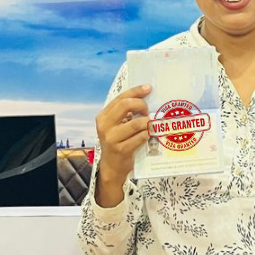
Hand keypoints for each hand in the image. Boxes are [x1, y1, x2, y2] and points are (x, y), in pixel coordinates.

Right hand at [94, 84, 151, 205]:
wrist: (112, 166)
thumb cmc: (118, 141)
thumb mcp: (116, 125)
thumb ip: (125, 112)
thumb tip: (145, 96)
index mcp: (103, 116)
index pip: (121, 98)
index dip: (136, 91)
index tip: (148, 88)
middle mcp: (105, 126)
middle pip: (126, 105)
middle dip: (142, 105)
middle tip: (148, 111)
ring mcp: (112, 138)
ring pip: (136, 123)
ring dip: (147, 122)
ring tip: (150, 125)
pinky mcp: (121, 149)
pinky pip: (140, 137)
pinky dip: (147, 134)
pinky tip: (148, 135)